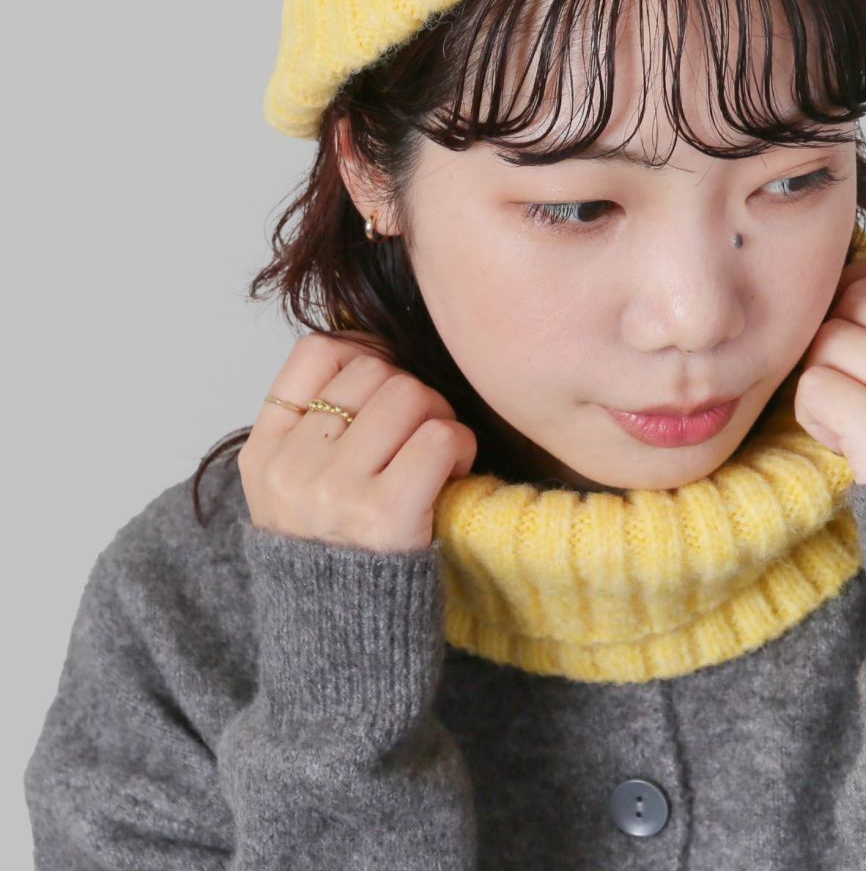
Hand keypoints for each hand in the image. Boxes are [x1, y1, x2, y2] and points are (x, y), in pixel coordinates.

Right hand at [238, 331, 477, 553]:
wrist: (342, 659)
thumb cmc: (338, 563)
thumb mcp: (295, 494)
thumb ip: (317, 429)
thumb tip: (378, 350)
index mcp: (263, 455)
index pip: (315, 352)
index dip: (365, 354)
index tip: (386, 388)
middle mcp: (291, 468)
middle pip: (372, 368)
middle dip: (410, 390)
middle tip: (420, 433)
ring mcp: (334, 491)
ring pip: (409, 394)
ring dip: (439, 417)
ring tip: (436, 456)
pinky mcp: (384, 516)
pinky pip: (438, 437)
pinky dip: (460, 447)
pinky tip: (453, 475)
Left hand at [792, 247, 865, 485]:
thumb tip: (849, 283)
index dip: (858, 281)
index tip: (847, 316)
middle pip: (858, 297)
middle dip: (836, 332)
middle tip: (848, 379)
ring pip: (830, 338)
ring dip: (822, 375)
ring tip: (848, 414)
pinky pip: (815, 384)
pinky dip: (813, 412)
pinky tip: (841, 439)